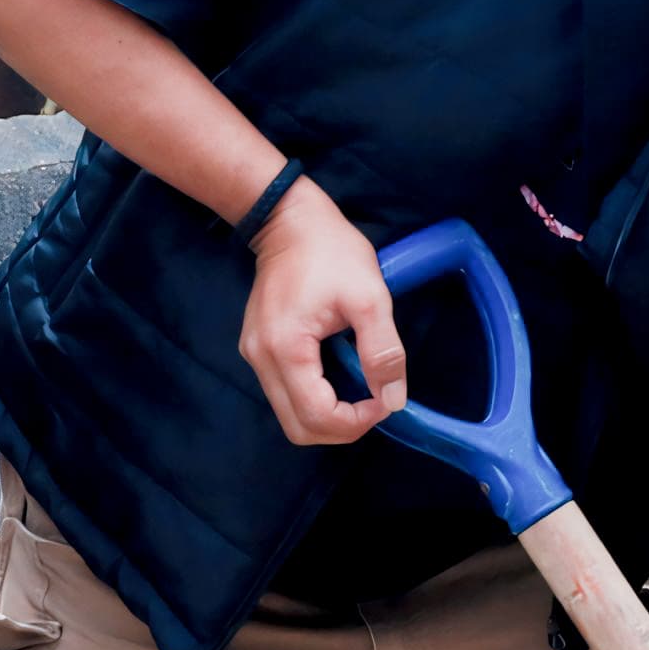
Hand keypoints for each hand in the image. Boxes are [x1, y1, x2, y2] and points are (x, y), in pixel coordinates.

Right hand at [239, 179, 404, 443]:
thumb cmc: (331, 252)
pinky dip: (316, 399)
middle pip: (298, 427)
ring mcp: (255, 355)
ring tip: (362, 391)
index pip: (316, 416)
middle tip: (375, 404)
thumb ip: (383, 350)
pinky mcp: (260, 349)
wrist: (289, 221)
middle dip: (342, 428)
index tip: (385, 401)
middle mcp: (261, 359)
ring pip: (290, 415)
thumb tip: (393, 399)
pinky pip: (287, 394)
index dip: (356, 422)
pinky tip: (342, 377)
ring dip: (330, 416)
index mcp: (285, 348)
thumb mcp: (370, 297)